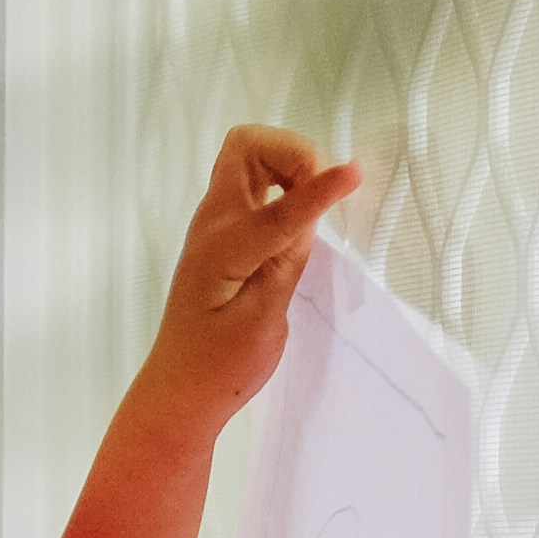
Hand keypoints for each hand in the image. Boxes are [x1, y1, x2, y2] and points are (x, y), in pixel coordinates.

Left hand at [143, 125, 362, 437]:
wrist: (181, 391)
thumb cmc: (218, 368)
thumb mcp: (261, 324)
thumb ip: (285, 265)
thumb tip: (308, 217)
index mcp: (221, 250)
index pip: (279, 207)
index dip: (320, 188)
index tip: (357, 174)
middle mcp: (213, 224)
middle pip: (248, 146)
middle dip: (294, 155)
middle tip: (320, 197)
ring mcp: (216, 224)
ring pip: (252, 157)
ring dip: (289, 166)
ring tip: (312, 208)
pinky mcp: (226, 232)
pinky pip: (256, 183)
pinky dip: (285, 183)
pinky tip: (300, 218)